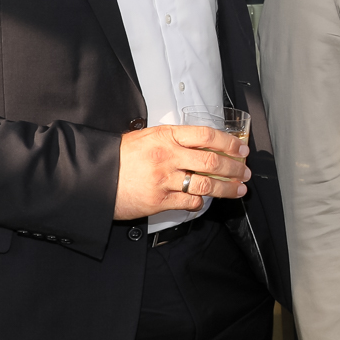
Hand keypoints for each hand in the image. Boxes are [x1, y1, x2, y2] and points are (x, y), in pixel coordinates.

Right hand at [114, 125, 249, 220]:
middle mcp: (168, 156)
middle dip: (234, 168)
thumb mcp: (147, 137)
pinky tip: (205, 201)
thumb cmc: (120, 156)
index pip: (206, 136)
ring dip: (227, 188)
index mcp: (166, 136)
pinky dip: (200, 203)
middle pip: (212, 162)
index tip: (240, 149)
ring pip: (206, 185)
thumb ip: (175, 140)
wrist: (94, 177)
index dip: (228, 143)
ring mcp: (164, 180)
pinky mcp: (159, 201)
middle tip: (245, 172)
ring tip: (239, 189)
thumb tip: (204, 145)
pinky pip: (189, 202)